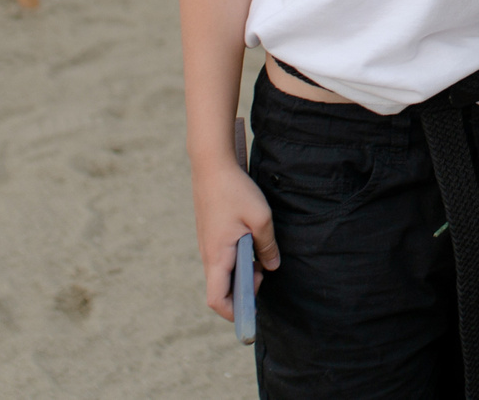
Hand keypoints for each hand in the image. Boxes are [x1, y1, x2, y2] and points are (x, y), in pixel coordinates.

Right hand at [193, 161, 277, 319]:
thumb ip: (268, 246)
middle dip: (243, 290)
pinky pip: (222, 259)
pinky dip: (236, 259)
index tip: (253, 310)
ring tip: (259, 254)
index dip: (234, 312)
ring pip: (222, 273)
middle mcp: (208, 256)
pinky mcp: (210, 236)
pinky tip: (250, 241)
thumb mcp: (260, 218)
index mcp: (218, 257)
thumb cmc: (234, 191)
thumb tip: (272, 266)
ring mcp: (207, 245)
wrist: (211, 165)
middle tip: (263, 271)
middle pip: (221, 290)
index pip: (217, 300)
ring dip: (241, 272)